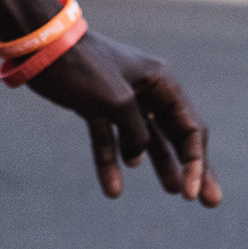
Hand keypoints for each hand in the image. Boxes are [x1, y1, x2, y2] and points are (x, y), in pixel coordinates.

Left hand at [27, 31, 220, 206]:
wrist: (41, 48)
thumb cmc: (84, 67)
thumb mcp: (118, 102)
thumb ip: (136, 133)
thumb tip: (137, 155)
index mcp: (161, 82)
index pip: (189, 128)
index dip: (196, 163)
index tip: (192, 193)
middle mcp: (146, 90)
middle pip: (174, 135)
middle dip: (190, 167)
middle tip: (207, 200)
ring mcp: (120, 100)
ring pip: (145, 140)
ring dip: (157, 164)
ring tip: (172, 191)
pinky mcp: (95, 107)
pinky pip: (108, 140)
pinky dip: (110, 162)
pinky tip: (112, 189)